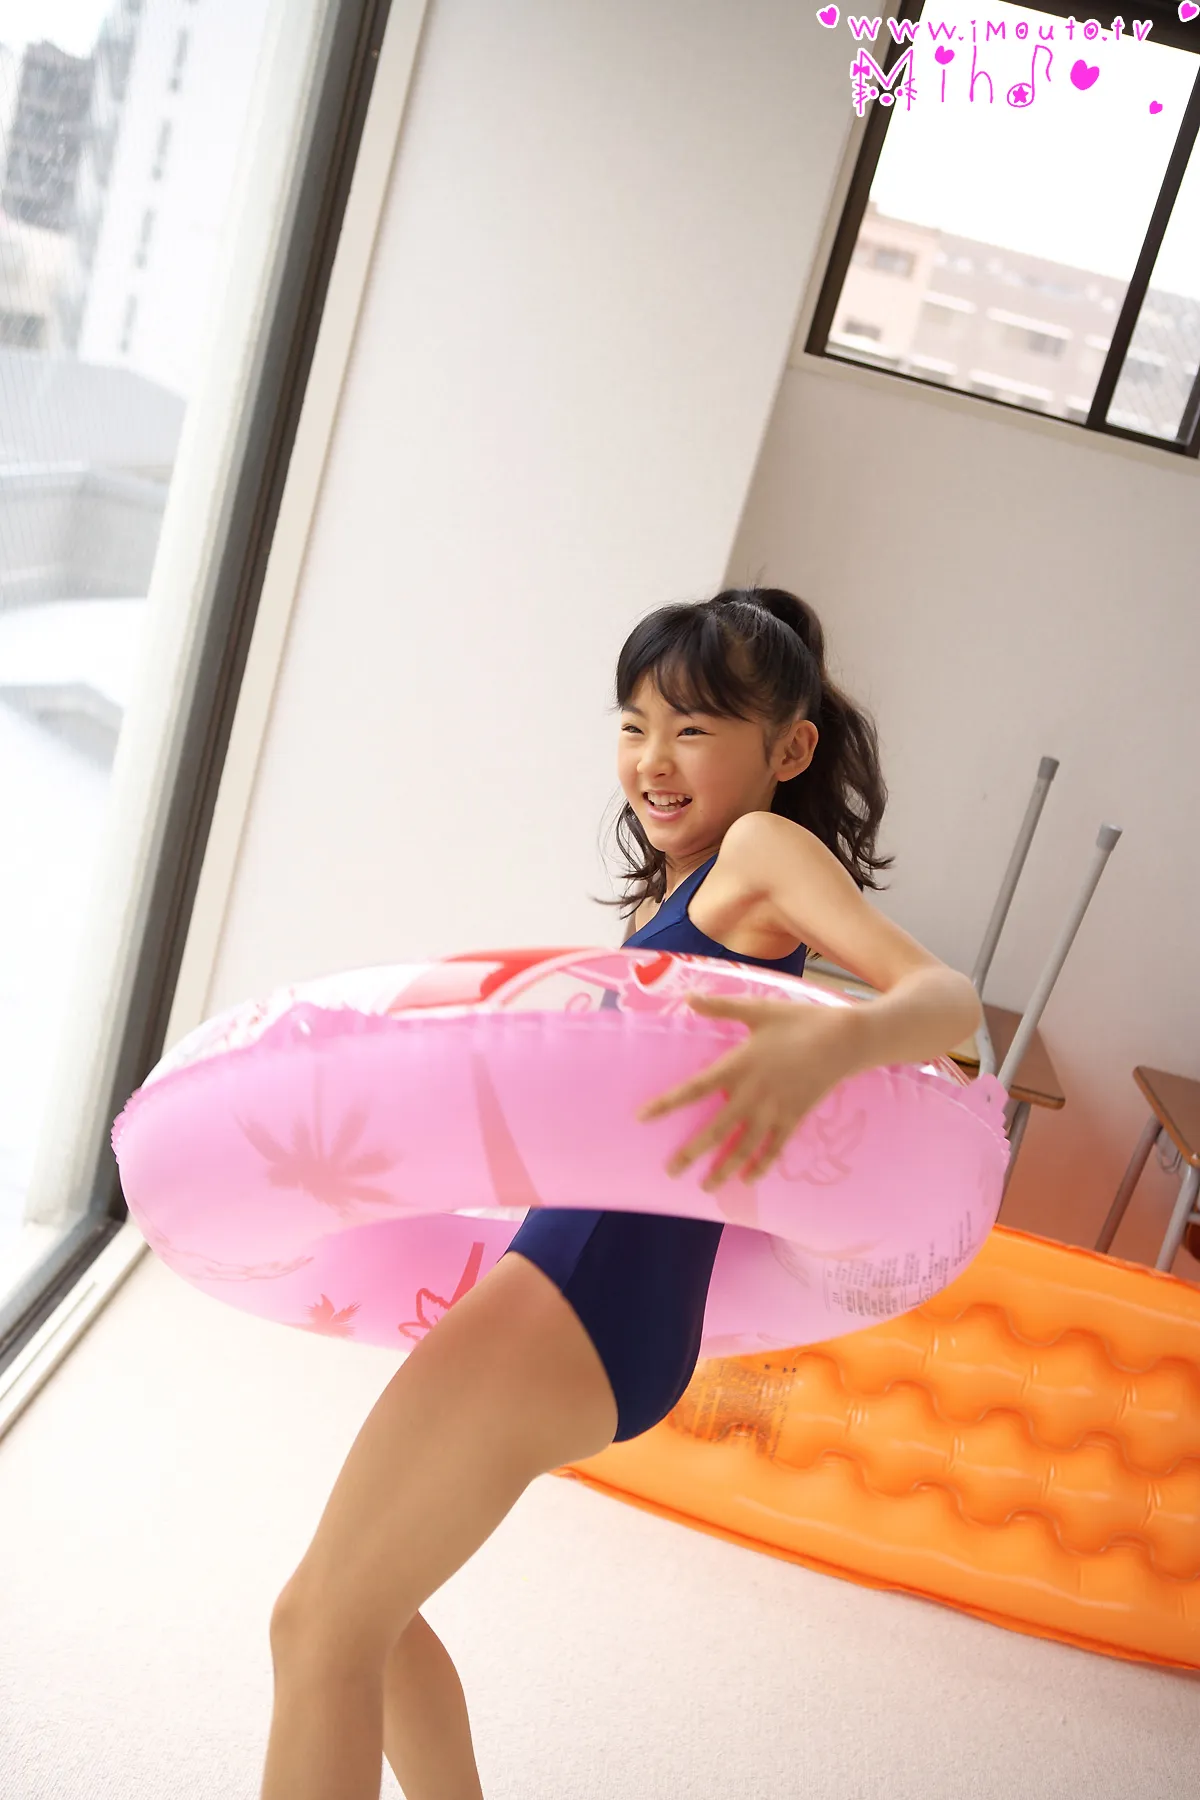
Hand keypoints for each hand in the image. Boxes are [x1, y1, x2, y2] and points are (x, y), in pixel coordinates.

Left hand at [636, 994, 858, 1190]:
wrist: (844, 1039)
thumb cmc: (798, 1021)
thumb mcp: (757, 1009)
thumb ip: (721, 1007)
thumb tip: (688, 997)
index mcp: (738, 1065)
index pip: (695, 1088)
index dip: (667, 1103)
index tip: (642, 1117)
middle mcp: (752, 1093)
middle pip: (716, 1129)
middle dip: (692, 1152)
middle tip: (670, 1170)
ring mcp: (774, 1110)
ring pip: (744, 1147)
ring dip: (723, 1168)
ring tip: (705, 1187)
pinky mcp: (794, 1118)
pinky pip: (774, 1148)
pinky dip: (761, 1165)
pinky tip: (747, 1179)